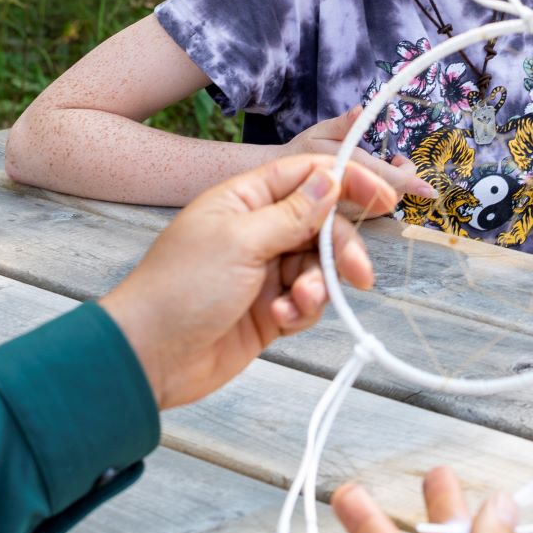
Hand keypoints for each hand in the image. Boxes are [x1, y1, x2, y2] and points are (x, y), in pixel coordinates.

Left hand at [101, 155, 397, 408]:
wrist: (148, 357)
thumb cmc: (181, 289)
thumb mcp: (240, 241)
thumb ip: (292, 213)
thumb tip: (330, 179)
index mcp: (243, 200)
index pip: (305, 176)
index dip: (346, 181)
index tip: (383, 198)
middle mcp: (256, 230)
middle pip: (320, 225)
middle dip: (340, 248)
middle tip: (359, 274)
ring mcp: (262, 271)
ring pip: (317, 267)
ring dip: (318, 287)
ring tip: (298, 305)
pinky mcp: (268, 310)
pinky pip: (305, 302)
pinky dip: (302, 310)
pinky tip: (283, 319)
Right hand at [284, 105, 435, 198]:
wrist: (277, 181)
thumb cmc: (301, 151)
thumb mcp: (319, 131)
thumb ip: (343, 124)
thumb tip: (361, 109)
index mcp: (348, 171)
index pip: (385, 179)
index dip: (409, 183)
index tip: (429, 190)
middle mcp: (350, 197)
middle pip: (392, 195)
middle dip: (403, 176)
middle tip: (396, 157)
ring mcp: (349, 212)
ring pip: (384, 204)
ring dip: (394, 185)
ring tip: (385, 163)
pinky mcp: (348, 220)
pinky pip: (373, 210)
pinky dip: (381, 193)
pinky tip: (372, 179)